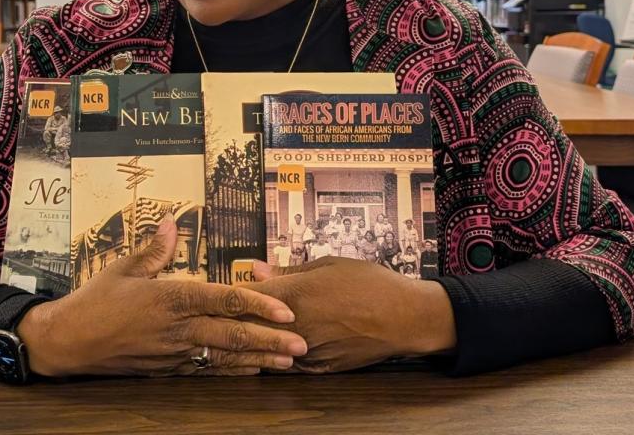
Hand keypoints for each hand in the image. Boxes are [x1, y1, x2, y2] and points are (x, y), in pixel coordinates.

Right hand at [18, 216, 307, 376]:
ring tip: (290, 362)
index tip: (285, 310)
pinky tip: (254, 370)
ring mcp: (174, 352)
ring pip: (224, 356)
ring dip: (259, 359)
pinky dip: (233, 370)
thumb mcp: (123, 269)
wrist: (68, 343)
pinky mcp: (168, 369)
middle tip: (303, 344)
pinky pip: (207, 370)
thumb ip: (154, 249)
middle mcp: (177, 328)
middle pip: (232, 334)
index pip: (223, 301)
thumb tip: (173, 222)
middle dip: (271, 340)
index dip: (257, 305)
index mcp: (170, 298)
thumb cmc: (95, 302)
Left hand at [245, 257, 456, 373]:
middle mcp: (294, 325)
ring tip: (252, 329)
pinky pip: (285, 364)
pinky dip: (276, 355)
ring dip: (255, 339)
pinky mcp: (317, 368)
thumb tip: (256, 268)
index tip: (228, 289)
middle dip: (238, 317)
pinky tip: (277, 345)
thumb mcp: (327, 265)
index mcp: (293, 294)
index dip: (232, 293)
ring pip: (264, 349)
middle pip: (247, 326)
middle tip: (232, 311)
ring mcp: (304, 350)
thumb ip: (287, 272)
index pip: (243, 297)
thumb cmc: (370, 284)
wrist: (405, 317)